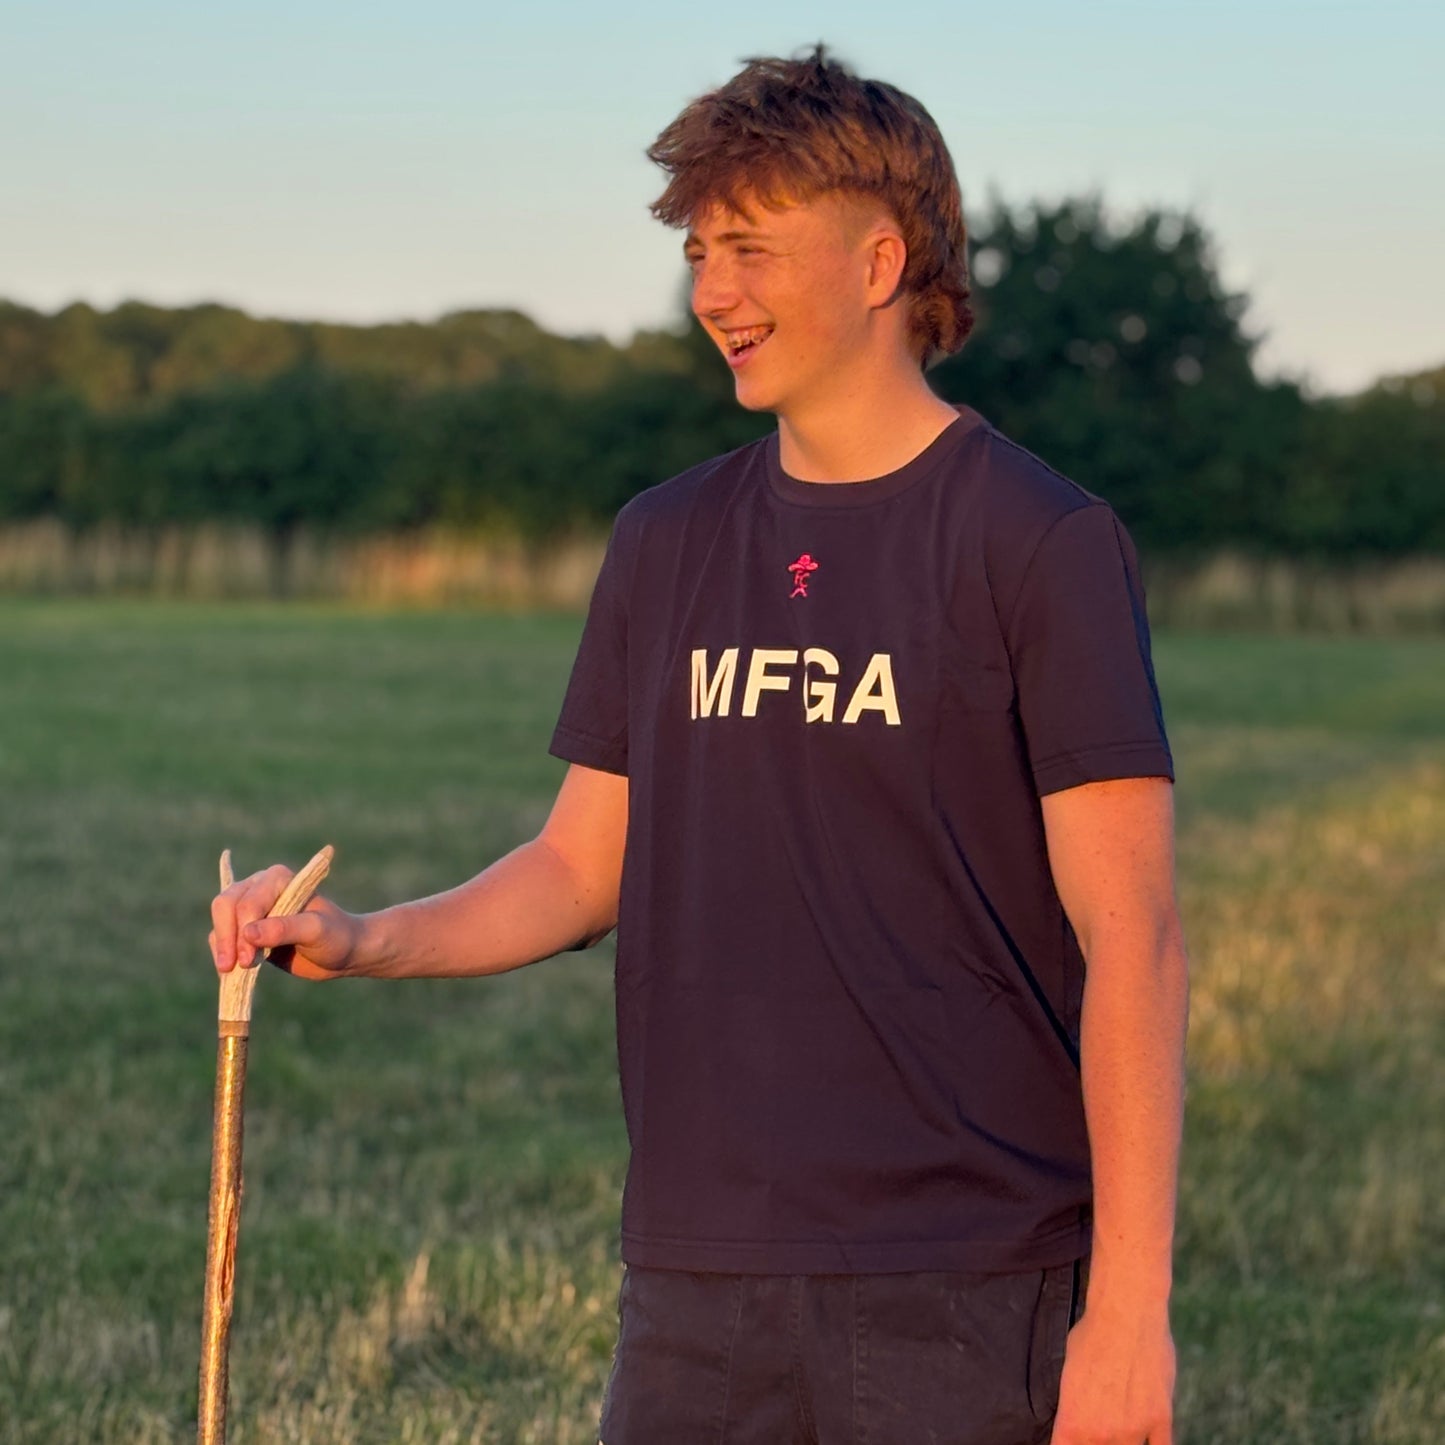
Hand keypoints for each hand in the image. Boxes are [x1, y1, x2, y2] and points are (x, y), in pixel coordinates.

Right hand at [209, 864, 360, 980]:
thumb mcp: (316, 931)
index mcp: (278, 879)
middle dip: (226, 937)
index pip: (248, 902)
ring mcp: (250, 907)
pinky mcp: (246, 929)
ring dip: (223, 947)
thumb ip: (285, 929)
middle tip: (230, 968)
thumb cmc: (336, 936)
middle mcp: (260, 887)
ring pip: (220, 922)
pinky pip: (223, 937)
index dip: (243, 932)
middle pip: (225, 906)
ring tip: (232, 972)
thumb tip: (247, 933)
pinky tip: (232, 972)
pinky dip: (224, 953)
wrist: (343, 952)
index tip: (248, 960)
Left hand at [1049, 1299, 1174, 1444]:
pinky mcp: (1160, 1420)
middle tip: (1098, 1427)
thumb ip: (1074, 1405)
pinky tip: (1147, 1440)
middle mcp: (1101, 1433)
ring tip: (1119, 1430)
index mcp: (1072, 1421)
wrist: (1125, 1315)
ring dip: (1122, 1444)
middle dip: (1095, 1443)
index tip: (1072, 1439)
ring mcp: (1133, 1430)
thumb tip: (1078, 1414)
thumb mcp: (1069, 1371)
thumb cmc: (1091, 1335)